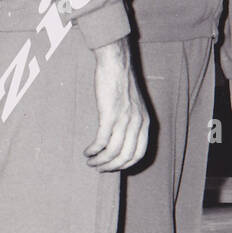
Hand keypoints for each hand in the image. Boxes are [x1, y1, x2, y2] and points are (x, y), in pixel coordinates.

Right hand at [85, 37, 148, 171]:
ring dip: (99, 161)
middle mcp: (137, 124)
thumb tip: (121, 139)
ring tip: (90, 161)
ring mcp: (124, 120)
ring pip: (112, 152)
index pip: (139, 154)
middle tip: (99, 168)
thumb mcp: (135, 105)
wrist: (116, 64)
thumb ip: (132, 122)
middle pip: (125, 157)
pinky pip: (101, 141)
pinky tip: (87, 151)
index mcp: (145, 123)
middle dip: (110, 167)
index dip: (125, 165)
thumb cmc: (122, 82)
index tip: (113, 167)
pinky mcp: (109, 115)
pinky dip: (93, 150)